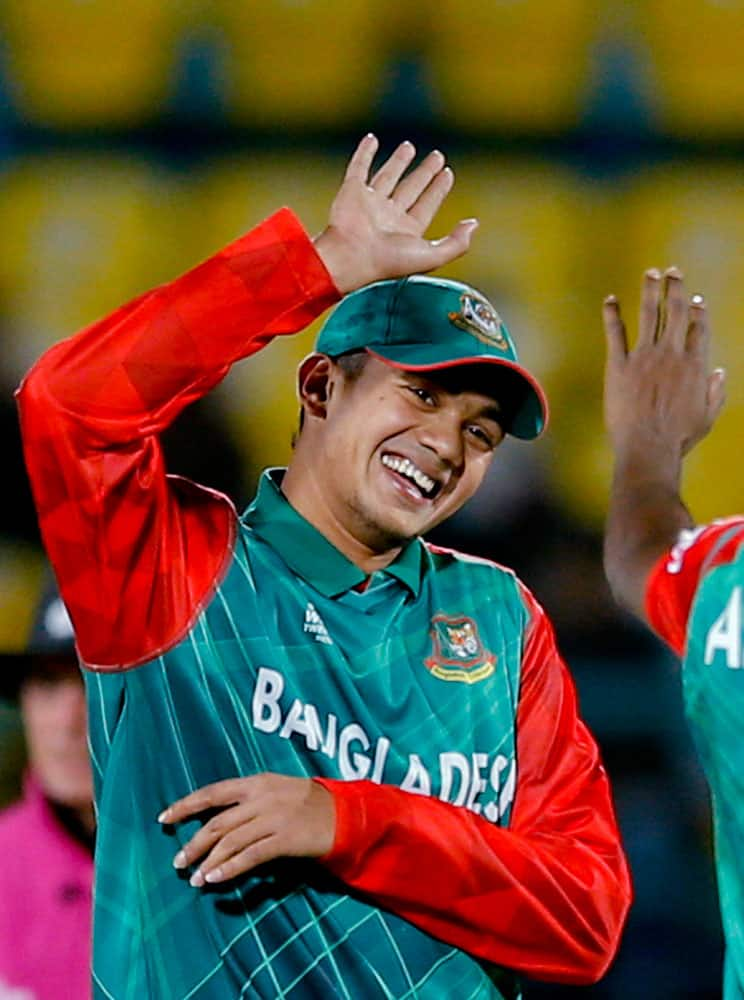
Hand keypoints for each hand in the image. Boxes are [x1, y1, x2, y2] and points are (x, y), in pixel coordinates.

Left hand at [159, 773, 334, 886]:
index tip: (164, 818)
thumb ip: (250, 801)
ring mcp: (274, 818)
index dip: (186, 805)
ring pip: (230, 841)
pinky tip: (215, 879)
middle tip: (178, 862)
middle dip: (194, 843)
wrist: (345, 814)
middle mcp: (262, 797)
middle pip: (218, 822)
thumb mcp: (278, 790)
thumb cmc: (309, 804)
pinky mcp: (286, 839)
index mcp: (257, 782)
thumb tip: (218, 822)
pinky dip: (229, 869)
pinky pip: (250, 856)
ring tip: (194, 879)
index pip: (213, 792)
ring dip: (208, 862)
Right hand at [314, 134, 477, 293]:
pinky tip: (372, 140)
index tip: (448, 173)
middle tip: (437, 156)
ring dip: (398, 161)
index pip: (427, 205)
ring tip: (409, 146)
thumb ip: (456, 243)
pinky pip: (359, 168)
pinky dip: (364, 153)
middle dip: (424, 173)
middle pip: (411, 189)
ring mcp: (370, 203)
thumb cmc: (388, 261)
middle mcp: (389, 216)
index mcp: (407, 231)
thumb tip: (474, 224)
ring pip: (387, 176)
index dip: (438, 190)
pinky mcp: (351, 191)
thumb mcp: (431, 256)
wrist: (351, 257)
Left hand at [603, 267, 725, 459]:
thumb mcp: (707, 416)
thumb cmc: (678, 438)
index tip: (696, 299)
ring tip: (651, 272)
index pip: (699, 327)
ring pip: (648, 314)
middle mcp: (671, 354)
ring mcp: (643, 357)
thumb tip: (720, 372)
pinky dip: (612, 314)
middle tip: (673, 272)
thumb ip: (716, 392)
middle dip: (675, 288)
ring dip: (650, 290)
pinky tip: (610, 300)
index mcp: (694, 364)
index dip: (698, 310)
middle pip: (675, 311)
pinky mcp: (618, 366)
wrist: (647, 447)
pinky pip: (614, 334)